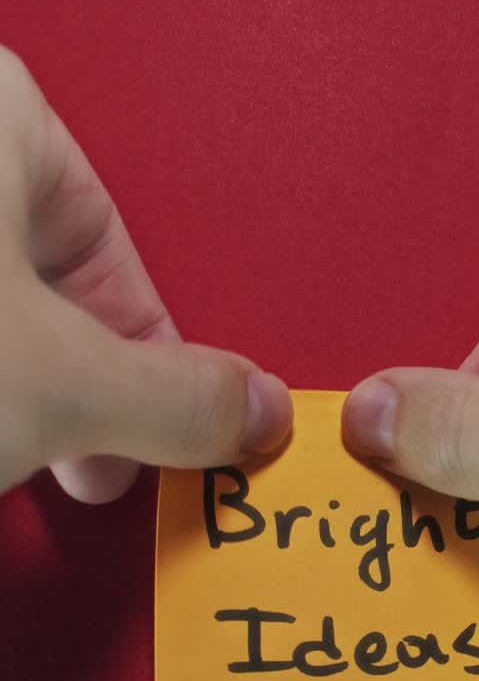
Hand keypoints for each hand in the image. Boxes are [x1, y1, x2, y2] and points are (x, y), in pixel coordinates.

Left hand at [0, 47, 290, 501]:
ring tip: (49, 462)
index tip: (178, 397)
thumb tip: (252, 411)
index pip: (111, 219)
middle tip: (111, 448)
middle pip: (55, 274)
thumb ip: (176, 397)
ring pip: (4, 313)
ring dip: (35, 398)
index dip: (151, 326)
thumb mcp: (61, 380)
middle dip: (91, 379)